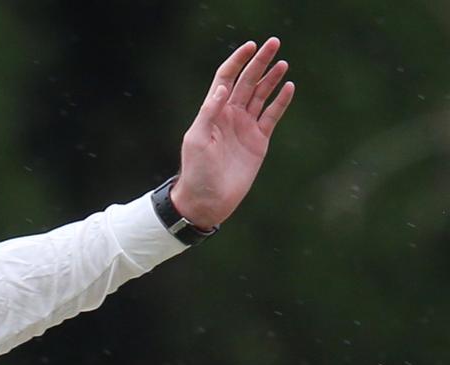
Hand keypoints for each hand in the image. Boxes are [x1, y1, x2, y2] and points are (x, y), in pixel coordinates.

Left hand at [172, 37, 295, 228]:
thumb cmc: (197, 171)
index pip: (226, 78)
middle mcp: (230, 115)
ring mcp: (245, 127)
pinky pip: (272, 116)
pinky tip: (288, 86)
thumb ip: (209, 112)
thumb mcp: (197, 140)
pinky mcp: (258, 141)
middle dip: (259, 62)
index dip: (237, 61)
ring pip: (261, 95)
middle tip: (274, 43)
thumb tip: (223, 86)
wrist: (209, 200)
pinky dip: (280, 101)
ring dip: (271, 78)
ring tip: (283, 62)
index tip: (250, 46)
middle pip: (247, 82)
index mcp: (213, 112)